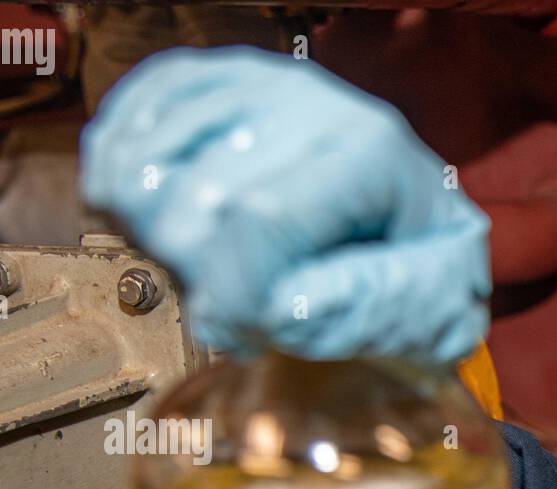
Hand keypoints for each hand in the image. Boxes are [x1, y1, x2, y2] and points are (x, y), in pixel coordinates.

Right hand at [80, 46, 490, 363]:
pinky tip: (170, 228)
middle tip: (241, 311)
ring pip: (140, 168)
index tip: (245, 338)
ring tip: (218, 270)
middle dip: (201, 282)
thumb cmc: (424, 280)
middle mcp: (304, 100)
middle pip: (191, 201)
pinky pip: (120, 132)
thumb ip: (374, 313)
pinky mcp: (201, 84)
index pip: (254, 221)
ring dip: (160, 243)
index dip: (232, 301)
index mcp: (368, 153)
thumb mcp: (436, 315)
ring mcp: (247, 83)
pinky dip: (122, 193)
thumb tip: (283, 309)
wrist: (414, 231)